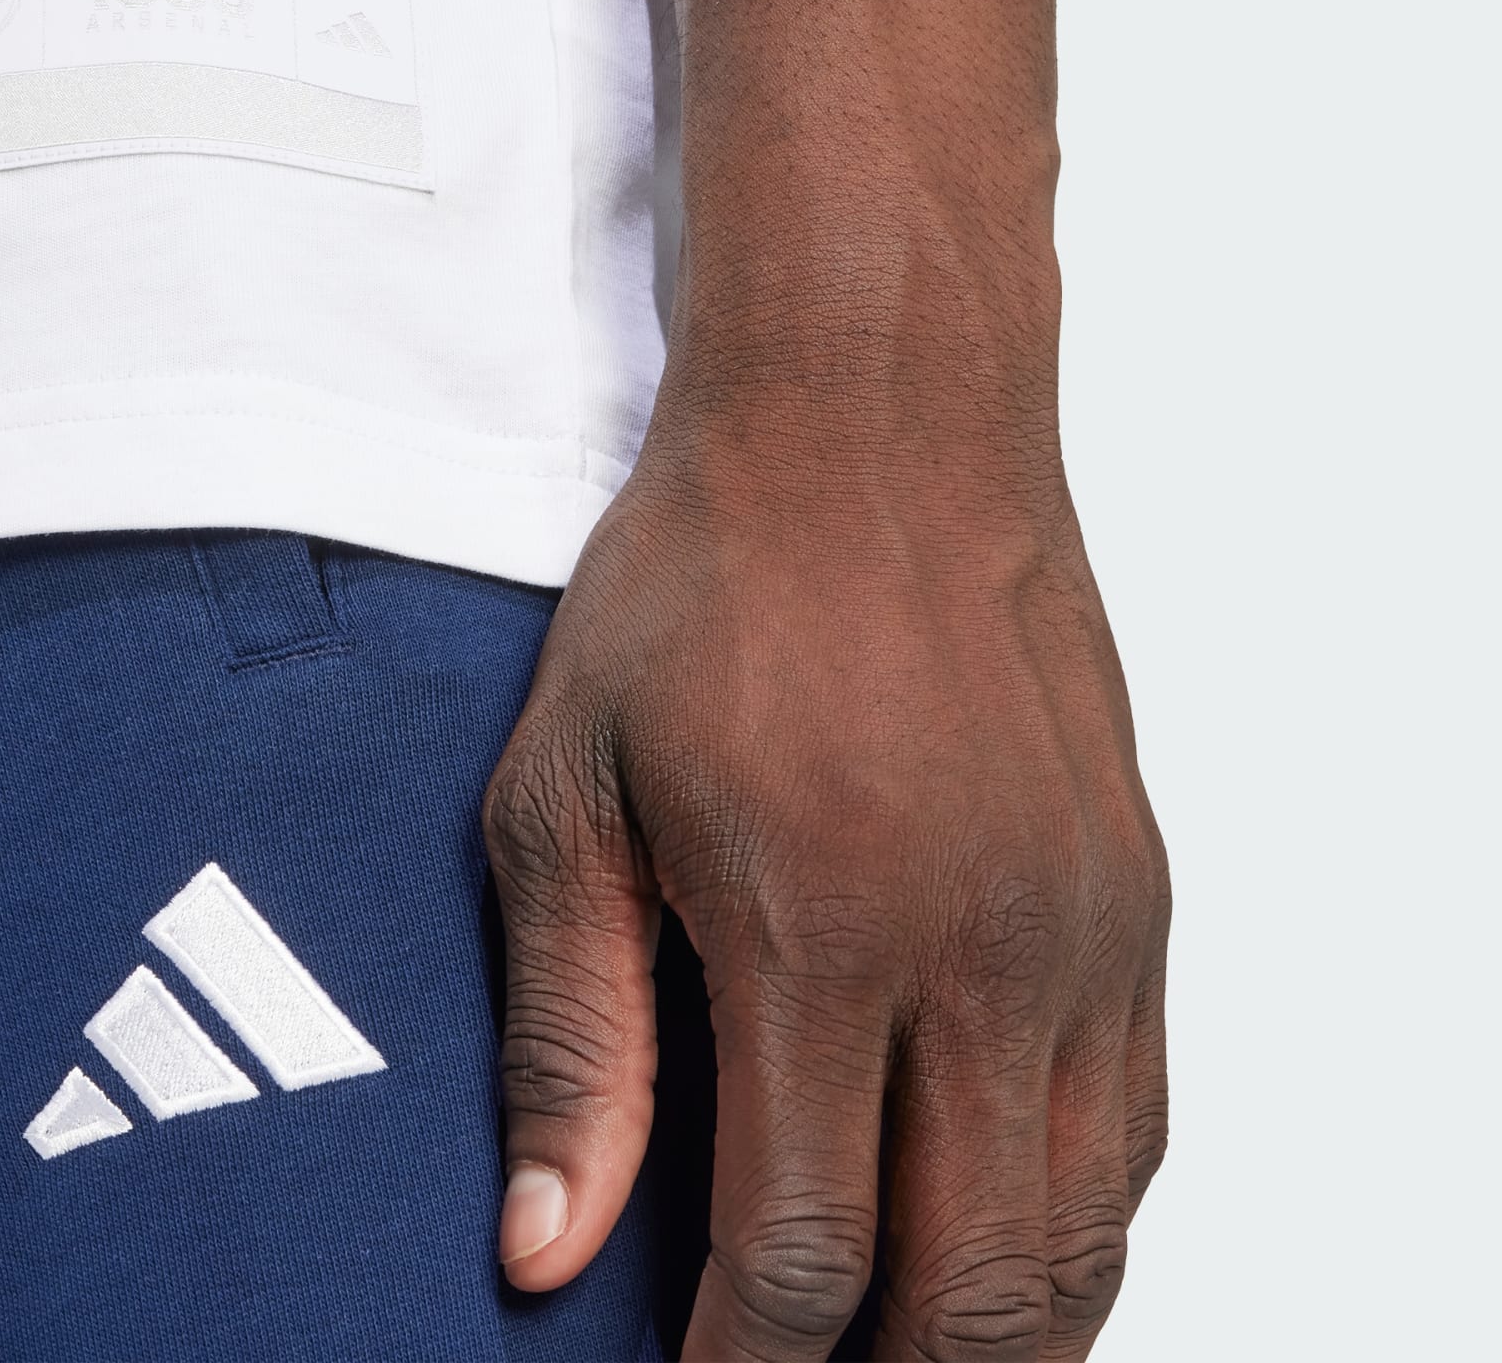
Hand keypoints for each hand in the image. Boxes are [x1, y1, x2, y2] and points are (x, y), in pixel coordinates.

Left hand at [483, 426, 1169, 1360]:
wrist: (871, 421)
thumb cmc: (705, 581)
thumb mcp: (566, 790)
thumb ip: (568, 1032)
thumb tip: (550, 1248)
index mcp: (820, 927)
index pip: (801, 1256)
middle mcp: (983, 948)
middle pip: (977, 1291)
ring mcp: (1085, 924)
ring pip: (1085, 1233)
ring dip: (1006, 1337)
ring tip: (914, 1356)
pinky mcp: (1137, 889)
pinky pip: (1141, 1121)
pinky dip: (1082, 1225)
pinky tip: (1010, 1236)